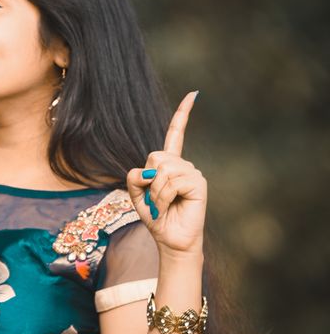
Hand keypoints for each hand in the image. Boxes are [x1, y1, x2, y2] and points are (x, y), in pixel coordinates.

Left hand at [126, 91, 206, 255]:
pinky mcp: (199, 183)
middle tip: (153, 199)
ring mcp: (192, 173)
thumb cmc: (156, 217)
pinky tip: (169, 206)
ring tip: (161, 206)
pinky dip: (162, 196)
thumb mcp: (136, 196)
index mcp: (169, 164)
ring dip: (154, 193)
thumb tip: (148, 169)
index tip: (194, 94)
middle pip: (156, 156)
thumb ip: (134, 178)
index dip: (183, 115)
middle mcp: (183, 165)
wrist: (170, 239)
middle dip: (147, 180)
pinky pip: (171, 182)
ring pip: (162, 170)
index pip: (176, 134)